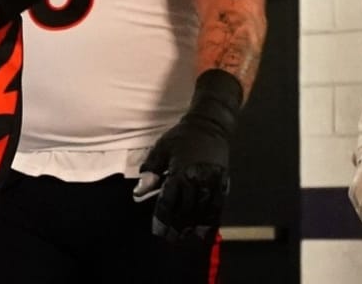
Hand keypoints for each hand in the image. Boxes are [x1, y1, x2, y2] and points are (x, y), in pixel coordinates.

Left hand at [135, 116, 229, 241]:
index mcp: (179, 172)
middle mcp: (196, 180)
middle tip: (170, 237)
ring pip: (201, 212)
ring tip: (185, 234)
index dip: (162, 219)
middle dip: (176, 226)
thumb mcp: (161, 148)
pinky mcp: (223, 182)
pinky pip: (217, 206)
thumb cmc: (182, 136)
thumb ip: (150, 171)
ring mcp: (211, 182)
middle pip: (185, 211)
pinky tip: (205, 228)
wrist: (210, 123)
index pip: (168, 203)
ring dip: (193, 226)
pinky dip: (211, 220)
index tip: (158, 231)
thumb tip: (138, 192)